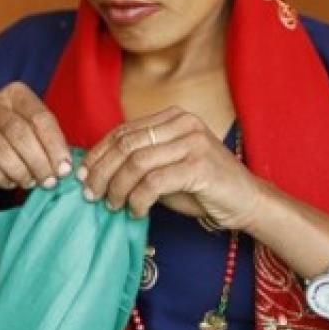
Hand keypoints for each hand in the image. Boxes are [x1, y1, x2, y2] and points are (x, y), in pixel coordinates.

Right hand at [0, 82, 72, 191]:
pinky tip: (9, 183)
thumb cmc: (7, 143)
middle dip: (38, 161)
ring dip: (18, 170)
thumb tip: (66, 166)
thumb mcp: (28, 134)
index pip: (39, 116)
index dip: (54, 145)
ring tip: (29, 183)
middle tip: (48, 181)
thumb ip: (45, 142)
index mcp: (14, 94)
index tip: (64, 169)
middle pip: (18, 131)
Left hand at [79, 107, 267, 228]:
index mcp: (172, 117)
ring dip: (117, 188)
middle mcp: (182, 123)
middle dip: (101, 171)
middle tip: (90, 194)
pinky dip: (138, 199)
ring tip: (112, 205)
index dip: (98, 154)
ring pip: (136, 163)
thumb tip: (94, 171)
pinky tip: (136, 211)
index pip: (122, 131)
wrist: (247, 202)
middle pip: (125, 145)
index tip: (81, 175)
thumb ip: (137, 163)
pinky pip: (154, 182)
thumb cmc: (202, 188)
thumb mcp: (165, 168)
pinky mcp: (199, 166)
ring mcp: (193, 142)